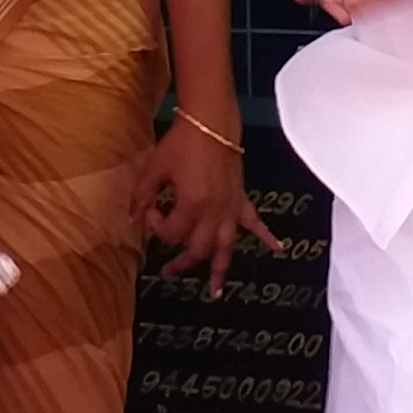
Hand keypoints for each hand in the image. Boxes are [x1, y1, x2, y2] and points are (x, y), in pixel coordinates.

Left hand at [128, 120, 278, 295]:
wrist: (211, 121)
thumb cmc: (182, 142)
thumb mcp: (155, 167)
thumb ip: (143, 195)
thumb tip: (133, 217)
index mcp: (191, 205)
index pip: (170, 232)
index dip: (154, 226)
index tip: (148, 211)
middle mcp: (214, 212)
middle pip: (198, 249)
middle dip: (183, 263)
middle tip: (169, 272)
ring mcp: (230, 207)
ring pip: (227, 246)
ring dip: (220, 269)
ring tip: (215, 291)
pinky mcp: (240, 198)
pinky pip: (255, 221)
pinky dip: (267, 236)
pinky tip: (279, 248)